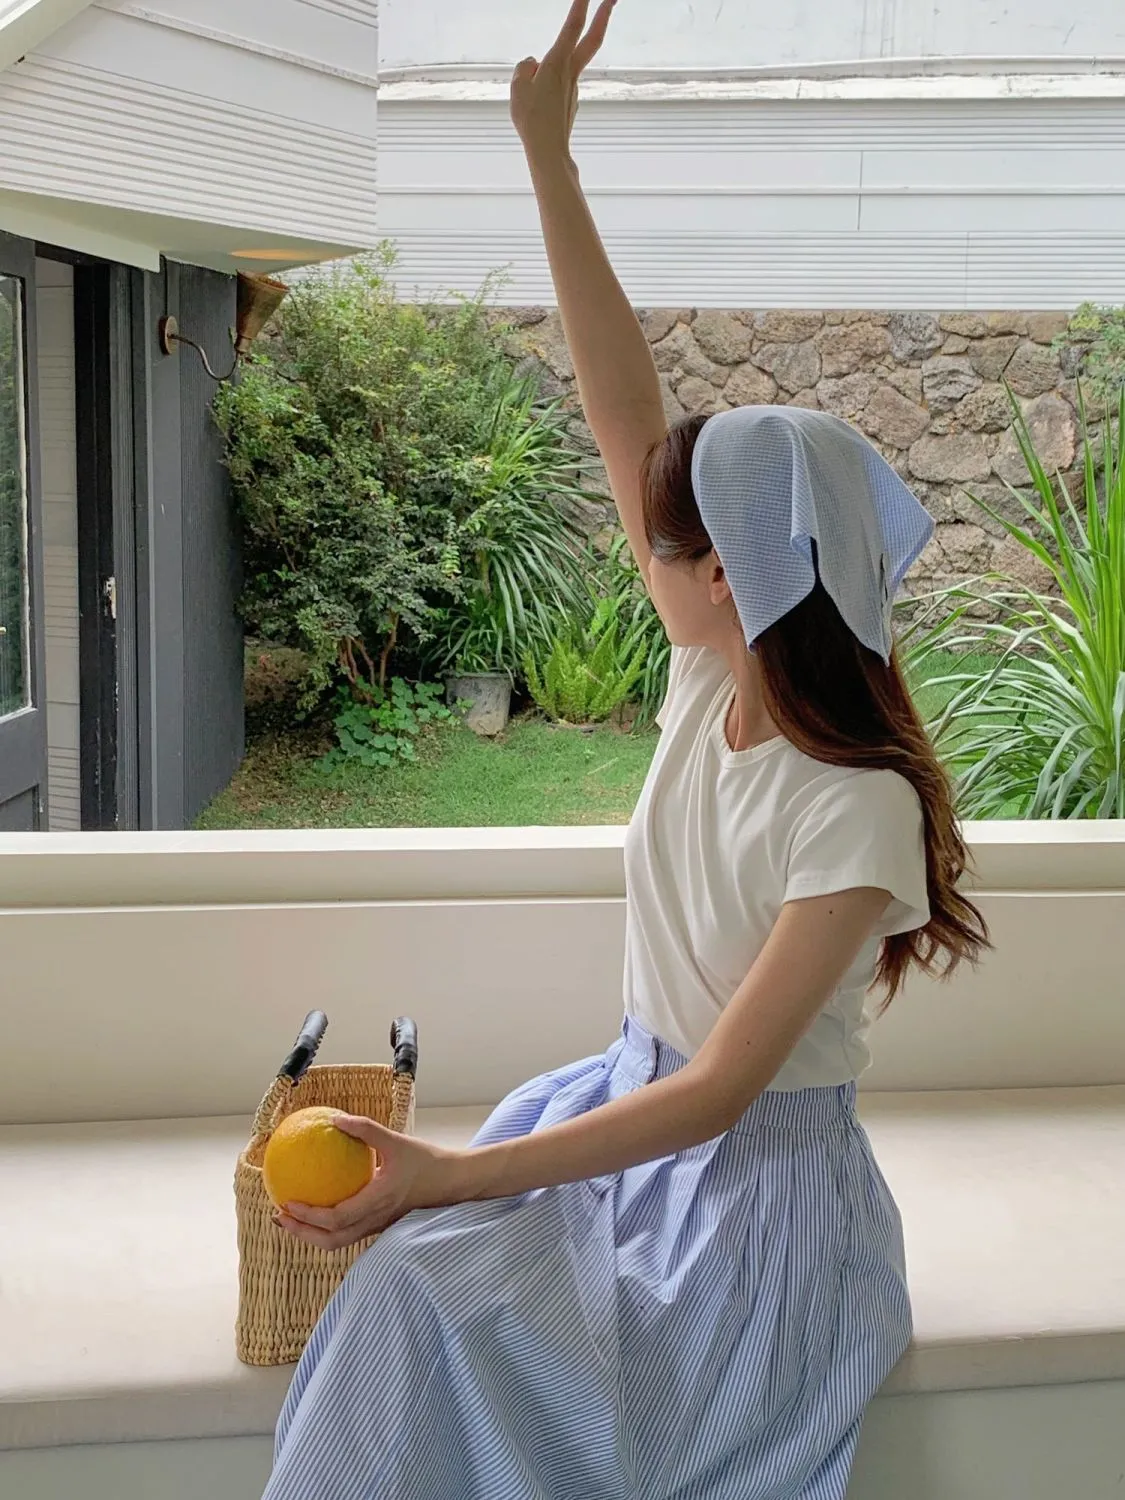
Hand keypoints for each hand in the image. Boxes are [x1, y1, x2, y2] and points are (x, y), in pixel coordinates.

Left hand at [274, 1115, 466, 1250]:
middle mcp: (376, 1220)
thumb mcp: (396, 1140)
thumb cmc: (425, 1160)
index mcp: (378, 1201)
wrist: (451, 1182)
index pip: (337, 1217)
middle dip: (302, 1232)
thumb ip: (366, 1130)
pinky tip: (318, 1207)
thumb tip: (336, 1119)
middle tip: (279, 1216)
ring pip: (339, 1241)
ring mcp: (378, 1226)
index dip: (309, 1215)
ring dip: (312, 1234)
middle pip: (332, 1241)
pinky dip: (327, 1227)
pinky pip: (348, 1232)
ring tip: (292, 1217)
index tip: (287, 1202)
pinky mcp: (380, 1224)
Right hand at [510, 0, 615, 161]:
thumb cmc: (532, 120)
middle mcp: (571, 72)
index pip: (573, 25)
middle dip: (603, 15)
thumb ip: (525, 68)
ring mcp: (573, 87)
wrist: (548, 151)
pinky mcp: (570, 101)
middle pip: (591, 39)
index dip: (582, 3)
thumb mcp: (517, 88)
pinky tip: (535, 109)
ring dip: (546, 72)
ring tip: (530, 101)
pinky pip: (554, 87)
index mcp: (557, 63)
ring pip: (561, 68)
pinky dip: (543, 90)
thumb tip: (533, 64)